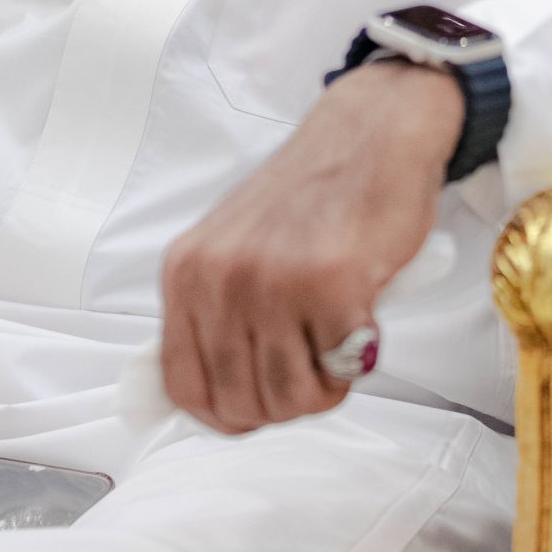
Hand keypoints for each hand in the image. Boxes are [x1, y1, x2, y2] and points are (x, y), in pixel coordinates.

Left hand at [159, 62, 463, 433]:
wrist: (369, 136)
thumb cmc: (309, 195)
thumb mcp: (230, 248)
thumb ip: (214, 314)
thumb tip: (211, 395)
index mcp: (186, 272)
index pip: (181, 385)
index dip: (222, 415)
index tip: (253, 411)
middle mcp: (220, 279)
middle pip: (239, 403)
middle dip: (283, 405)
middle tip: (311, 368)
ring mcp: (274, 283)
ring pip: (290, 400)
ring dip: (323, 388)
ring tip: (335, 342)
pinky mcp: (333, 286)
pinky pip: (341, 372)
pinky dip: (357, 360)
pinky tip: (360, 318)